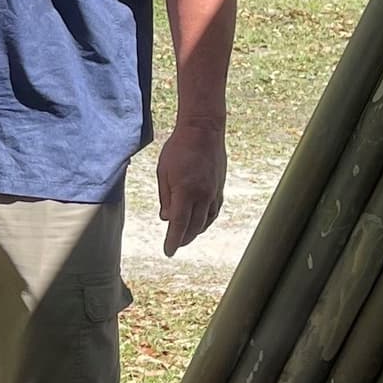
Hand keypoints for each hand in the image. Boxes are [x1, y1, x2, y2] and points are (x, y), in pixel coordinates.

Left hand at [157, 119, 226, 256]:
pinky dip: (206, 220)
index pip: (178, 225)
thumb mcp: (163, 172)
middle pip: (194, 227)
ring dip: (196, 231)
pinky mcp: (220, 187)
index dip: (173, 241)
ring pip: (206, 221)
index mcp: (185, 192)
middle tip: (174, 245)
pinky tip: (201, 222)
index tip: (168, 252)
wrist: (203, 130)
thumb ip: (165, 197)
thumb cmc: (178, 149)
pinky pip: (214, 211)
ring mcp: (213, 192)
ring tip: (186, 236)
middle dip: (183, 239)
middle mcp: (202, 195)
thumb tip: (166, 218)